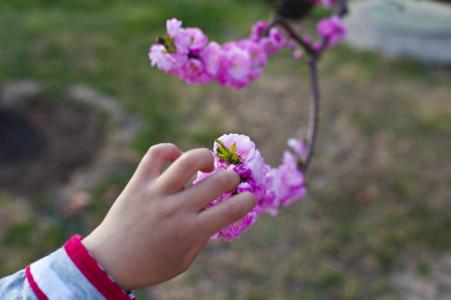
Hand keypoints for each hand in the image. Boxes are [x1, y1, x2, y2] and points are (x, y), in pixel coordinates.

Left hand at [82, 143, 255, 289]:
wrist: (108, 263)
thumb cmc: (151, 266)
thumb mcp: (184, 261)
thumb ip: (203, 236)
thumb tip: (219, 213)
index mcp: (191, 231)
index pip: (232, 210)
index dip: (248, 200)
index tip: (248, 198)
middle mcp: (176, 209)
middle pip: (218, 181)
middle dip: (232, 178)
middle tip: (228, 182)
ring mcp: (156, 193)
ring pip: (188, 160)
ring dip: (205, 158)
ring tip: (206, 166)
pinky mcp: (138, 182)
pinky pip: (156, 153)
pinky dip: (170, 149)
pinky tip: (176, 158)